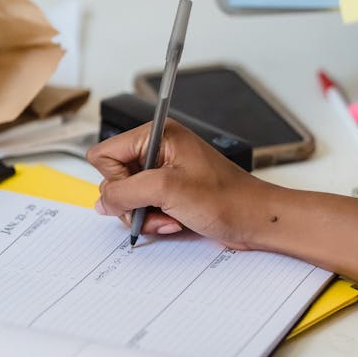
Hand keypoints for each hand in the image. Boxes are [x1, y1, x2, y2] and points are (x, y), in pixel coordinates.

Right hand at [87, 120, 270, 248]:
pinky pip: (143, 207)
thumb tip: (102, 202)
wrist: (255, 219)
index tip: (137, 191)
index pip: (105, 154)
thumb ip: (125, 192)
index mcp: (157, 135)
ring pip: (126, 197)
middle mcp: (157, 150)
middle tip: (157, 207)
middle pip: (113, 178)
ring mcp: (163, 172)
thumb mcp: (168, 190)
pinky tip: (174, 221)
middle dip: (132, 201)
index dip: (114, 179)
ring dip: (144, 214)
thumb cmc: (226, 198)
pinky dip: (154, 219)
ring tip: (170, 217)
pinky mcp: (169, 192)